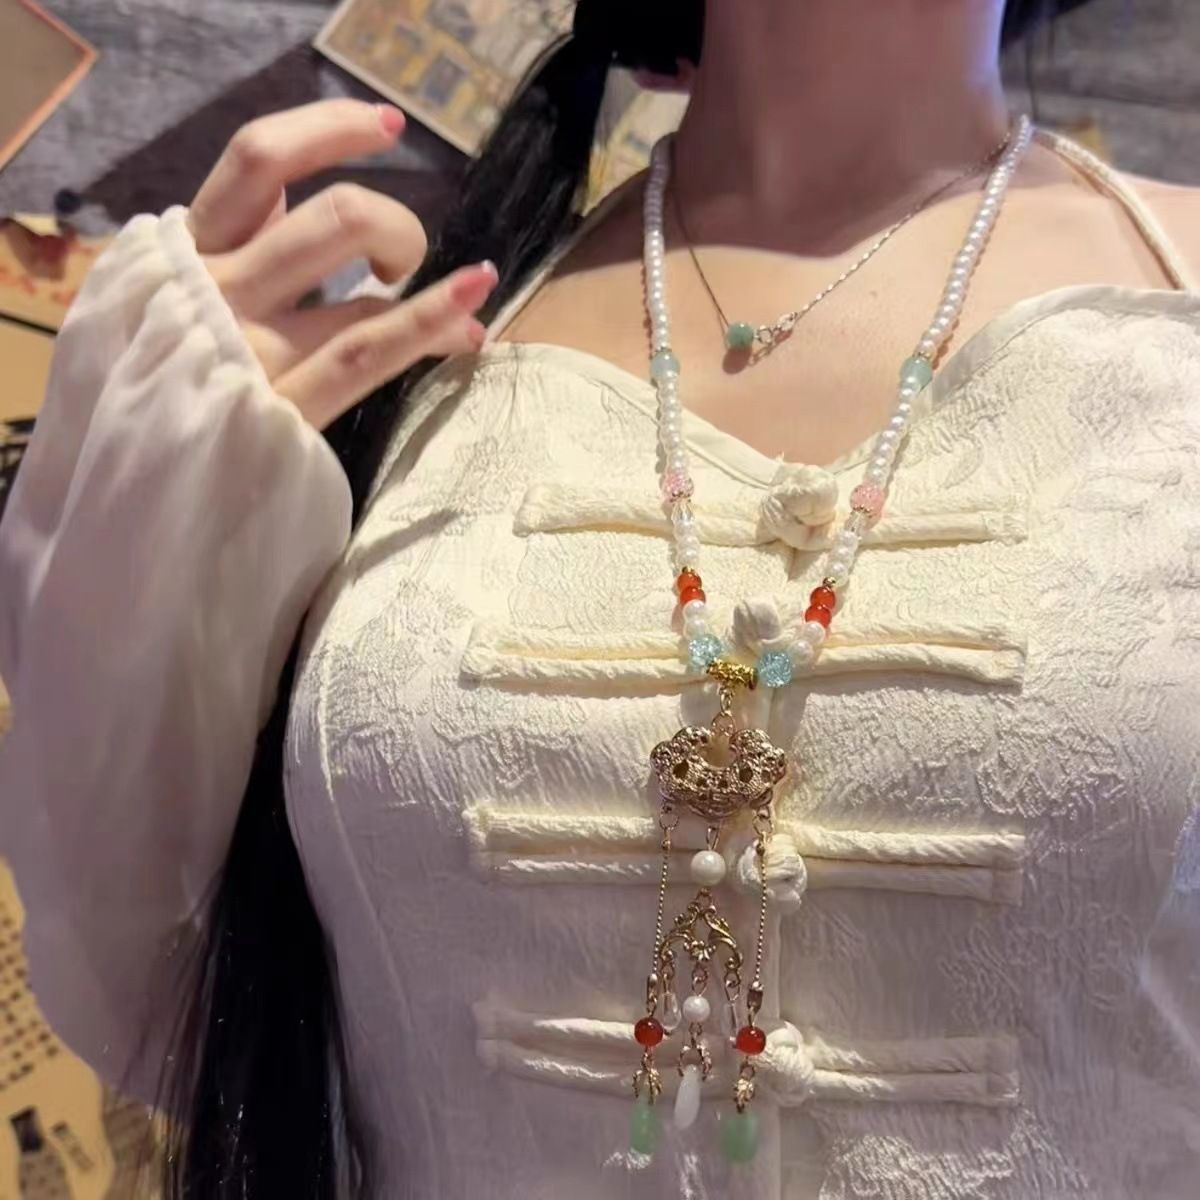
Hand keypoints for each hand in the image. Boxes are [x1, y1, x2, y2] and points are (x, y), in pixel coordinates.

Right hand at [189, 99, 496, 429]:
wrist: (125, 493)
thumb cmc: (157, 391)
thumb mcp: (167, 301)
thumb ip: (227, 249)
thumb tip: (289, 197)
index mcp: (186, 253)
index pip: (259, 160)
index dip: (330, 129)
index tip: (387, 127)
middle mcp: (215, 289)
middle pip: (333, 216)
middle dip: (392, 223)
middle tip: (403, 260)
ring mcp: (248, 348)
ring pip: (356, 279)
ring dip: (422, 274)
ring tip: (464, 293)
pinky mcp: (282, 407)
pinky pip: (366, 350)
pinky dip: (429, 325)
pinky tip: (471, 321)